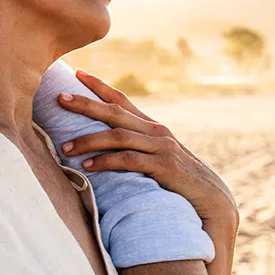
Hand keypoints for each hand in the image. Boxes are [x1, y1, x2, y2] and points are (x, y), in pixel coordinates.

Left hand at [58, 70, 238, 274]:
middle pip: (114, 112)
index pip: (122, 99)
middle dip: (85, 104)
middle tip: (59, 98)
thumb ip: (137, 148)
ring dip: (88, 140)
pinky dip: (106, 162)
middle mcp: (156, 131)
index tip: (78, 72)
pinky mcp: (164, 167)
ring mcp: (161, 147)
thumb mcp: (158, 158)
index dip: (99, 86)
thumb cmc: (181, 182)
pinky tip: (89, 166)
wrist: (215, 201)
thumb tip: (106, 145)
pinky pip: (129, 160)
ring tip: (65, 148)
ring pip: (117, 136)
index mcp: (152, 126)